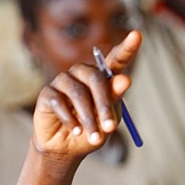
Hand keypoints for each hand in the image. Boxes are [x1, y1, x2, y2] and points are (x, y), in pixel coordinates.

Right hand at [32, 30, 140, 156]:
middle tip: (110, 128)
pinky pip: (59, 102)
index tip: (137, 35)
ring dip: (88, 117)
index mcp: (102, 77)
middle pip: (96, 77)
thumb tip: (125, 79)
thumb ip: (115, 100)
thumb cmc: (91, 131)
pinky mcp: (47, 92)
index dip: (126, 48)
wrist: (66, 149)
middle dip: (105, 104)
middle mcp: (82, 73)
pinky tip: (75, 130)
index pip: (116, 59)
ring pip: (78, 92)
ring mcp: (64, 81)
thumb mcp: (108, 120)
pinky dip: (70, 119)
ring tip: (94, 138)